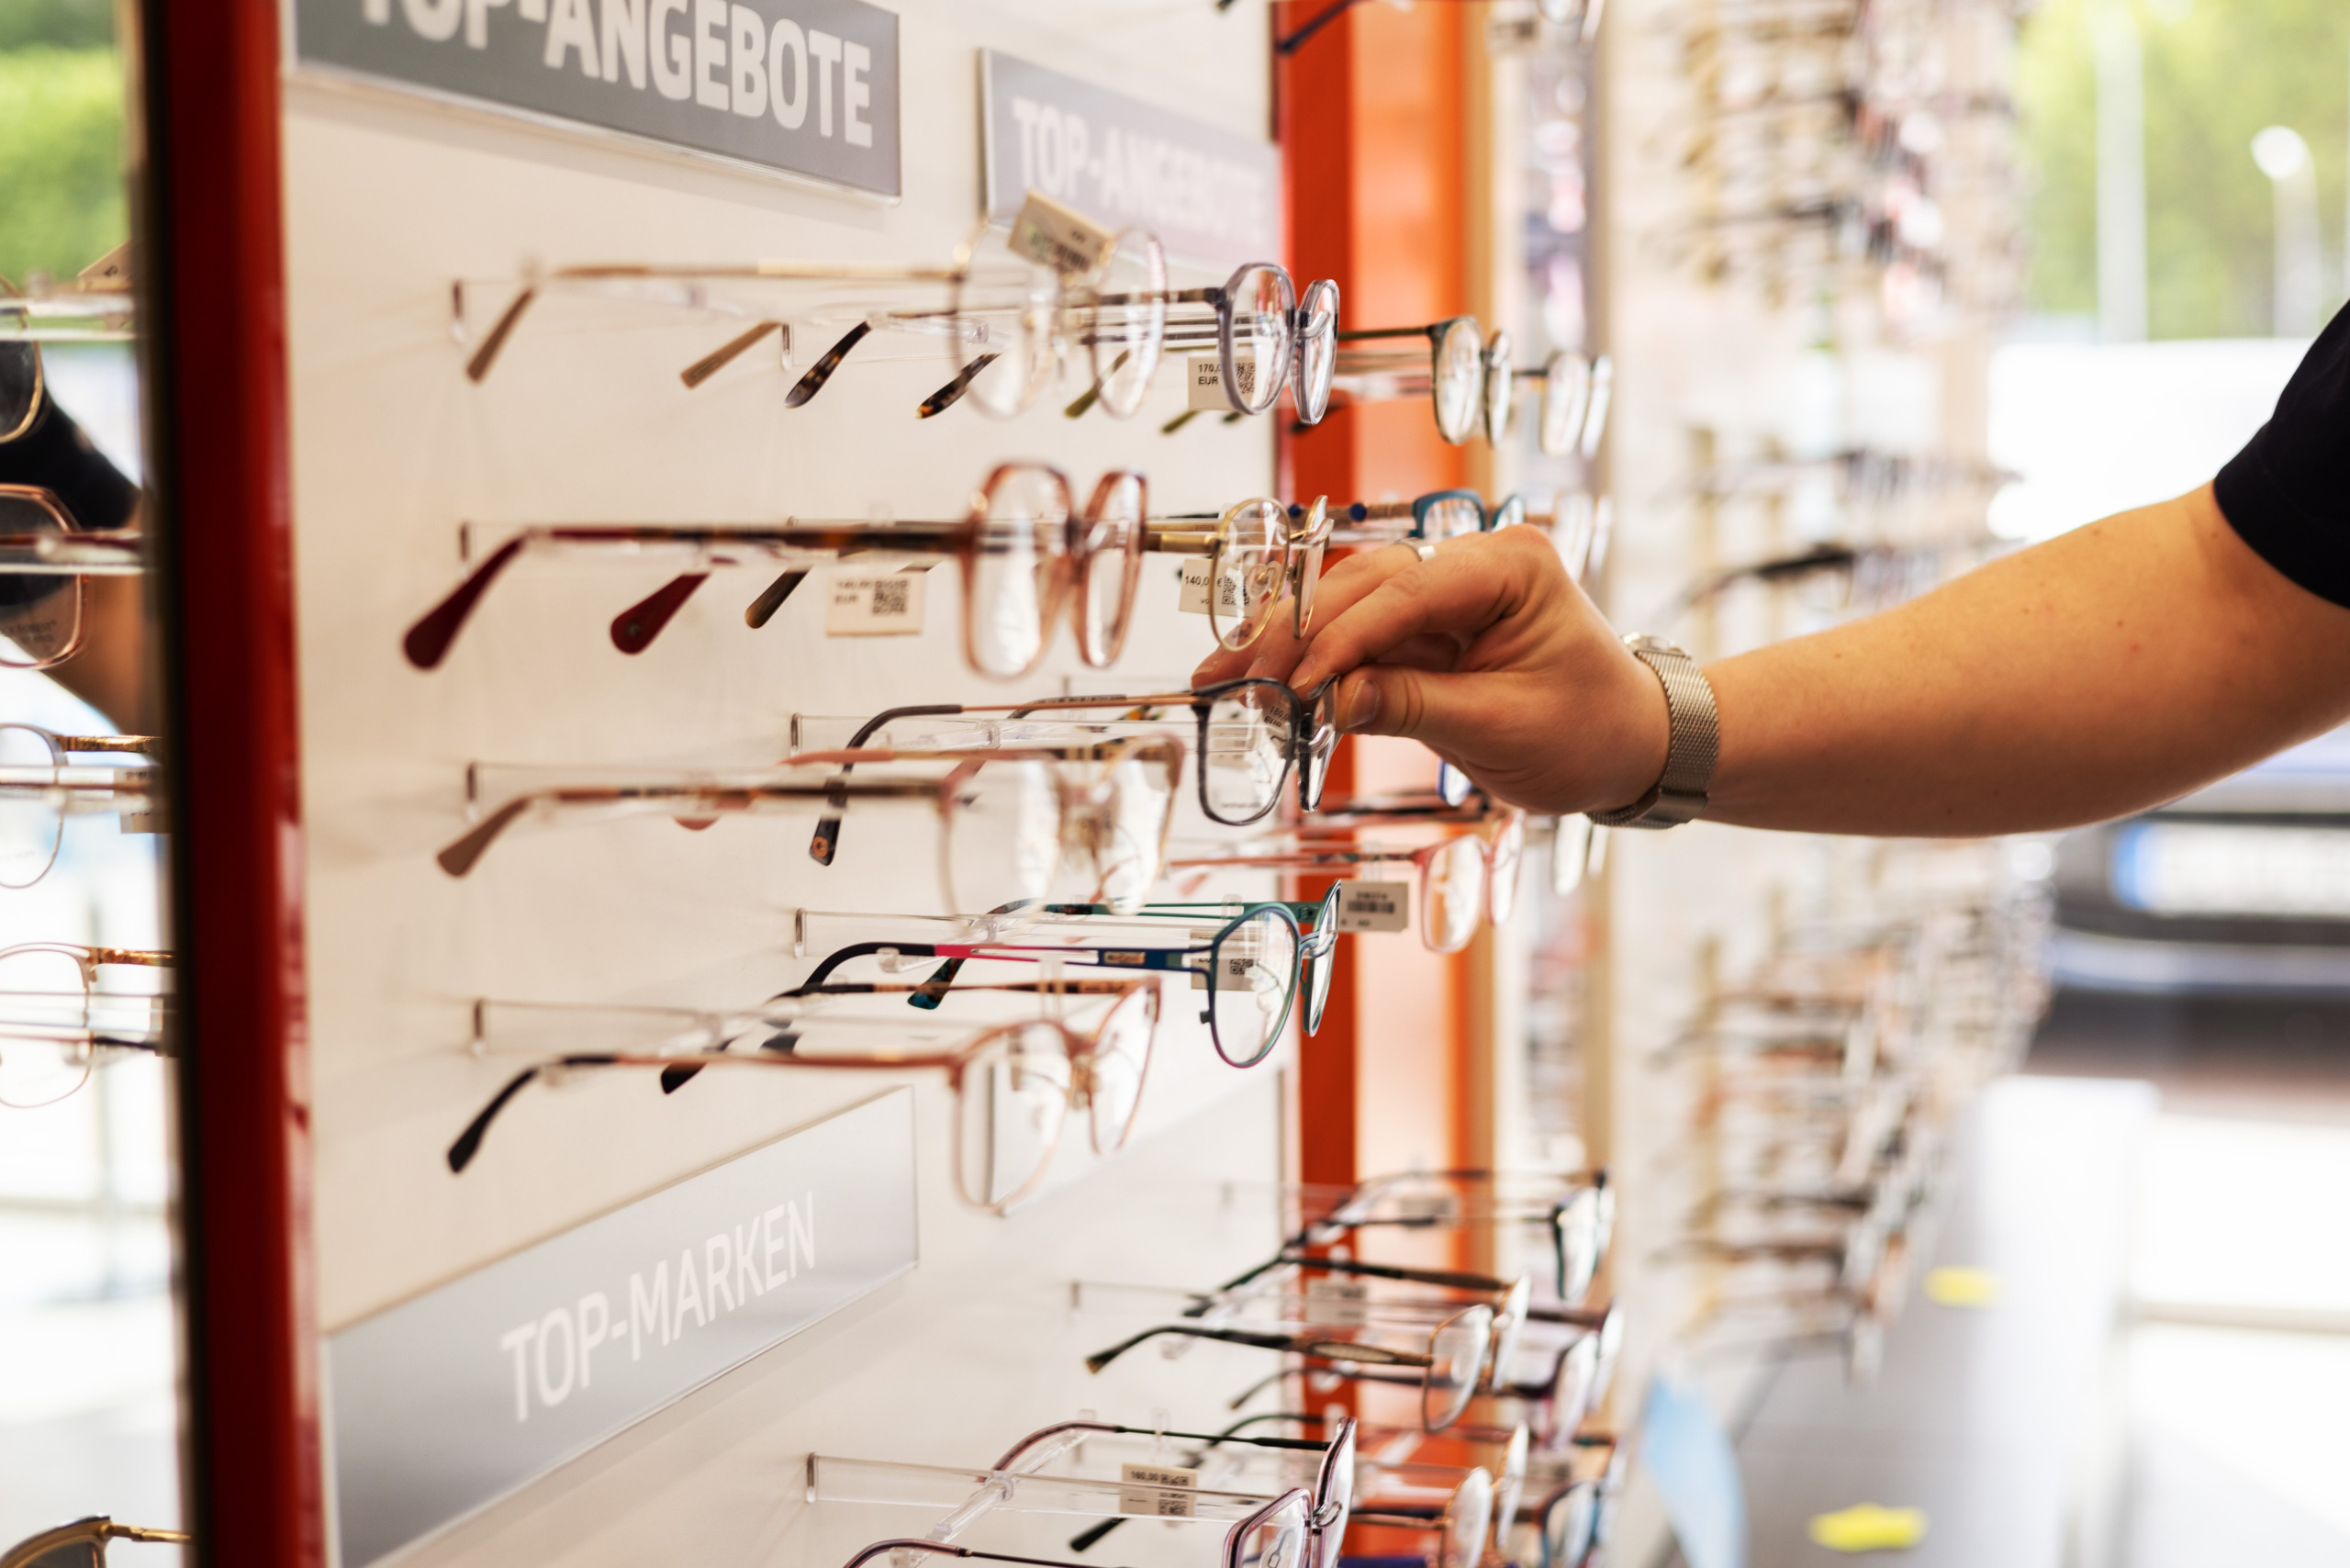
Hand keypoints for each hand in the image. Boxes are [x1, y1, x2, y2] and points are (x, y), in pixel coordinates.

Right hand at [1192, 529, 1669, 816]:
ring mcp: (1451, 588)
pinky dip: (1317, 660)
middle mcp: (1477, 561)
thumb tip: (1330, 699)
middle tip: (1230, 675)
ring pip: (1352, 603)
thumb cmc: (1590, 731)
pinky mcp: (1433, 623)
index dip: (1339, 639)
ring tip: (1227, 676)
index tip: (1290, 684)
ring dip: (1291, 642)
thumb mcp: (1501, 728)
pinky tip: (1266, 678)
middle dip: (1295, 633)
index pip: (1405, 592)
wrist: (1632, 744)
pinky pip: (1364, 634)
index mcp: (1512, 566)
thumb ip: (1411, 707)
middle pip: (1365, 585)